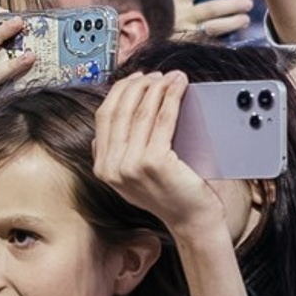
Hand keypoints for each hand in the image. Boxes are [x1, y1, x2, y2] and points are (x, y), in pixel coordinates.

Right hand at [93, 70, 227, 237]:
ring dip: (157, 87)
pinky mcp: (154, 162)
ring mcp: (131, 165)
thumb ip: (118, 150)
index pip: (104, 116)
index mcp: (103, 167)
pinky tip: (178, 88)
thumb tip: (118, 109)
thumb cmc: (170, 193)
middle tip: (156, 75)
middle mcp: (112, 167)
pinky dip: (171, 98)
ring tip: (171, 77)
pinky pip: (162, 120)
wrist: (192, 220)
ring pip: (141, 112)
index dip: (119, 92)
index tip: (135, 79)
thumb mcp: (133, 173)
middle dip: (139, 85)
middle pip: (121, 110)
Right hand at [171, 0, 253, 41]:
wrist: (153, 48)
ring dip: (233, 23)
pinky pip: (213, 43)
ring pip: (214, 27)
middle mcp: (181, 17)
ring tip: (245, 20)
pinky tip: (237, 35)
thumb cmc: (172, 21)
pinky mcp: (192, 48)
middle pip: (211, 8)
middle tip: (248, 3)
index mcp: (176, 1)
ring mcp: (186, 34)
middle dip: (232, 4)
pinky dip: (227, 38)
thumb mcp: (177, 7)